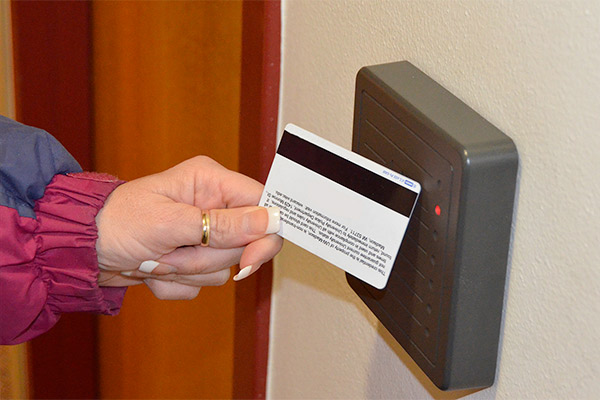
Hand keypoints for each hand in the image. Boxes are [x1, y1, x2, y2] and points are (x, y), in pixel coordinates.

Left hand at [95, 156, 282, 299]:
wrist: (79, 249)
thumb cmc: (116, 223)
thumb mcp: (169, 223)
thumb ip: (222, 225)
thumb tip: (271, 220)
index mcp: (210, 182)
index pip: (262, 204)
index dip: (263, 233)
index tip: (248, 261)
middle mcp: (212, 205)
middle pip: (245, 242)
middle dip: (206, 257)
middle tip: (173, 252)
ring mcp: (203, 234)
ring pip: (224, 268)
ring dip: (187, 271)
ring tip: (157, 258)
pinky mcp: (193, 258)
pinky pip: (203, 283)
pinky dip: (176, 283)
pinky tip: (152, 269)